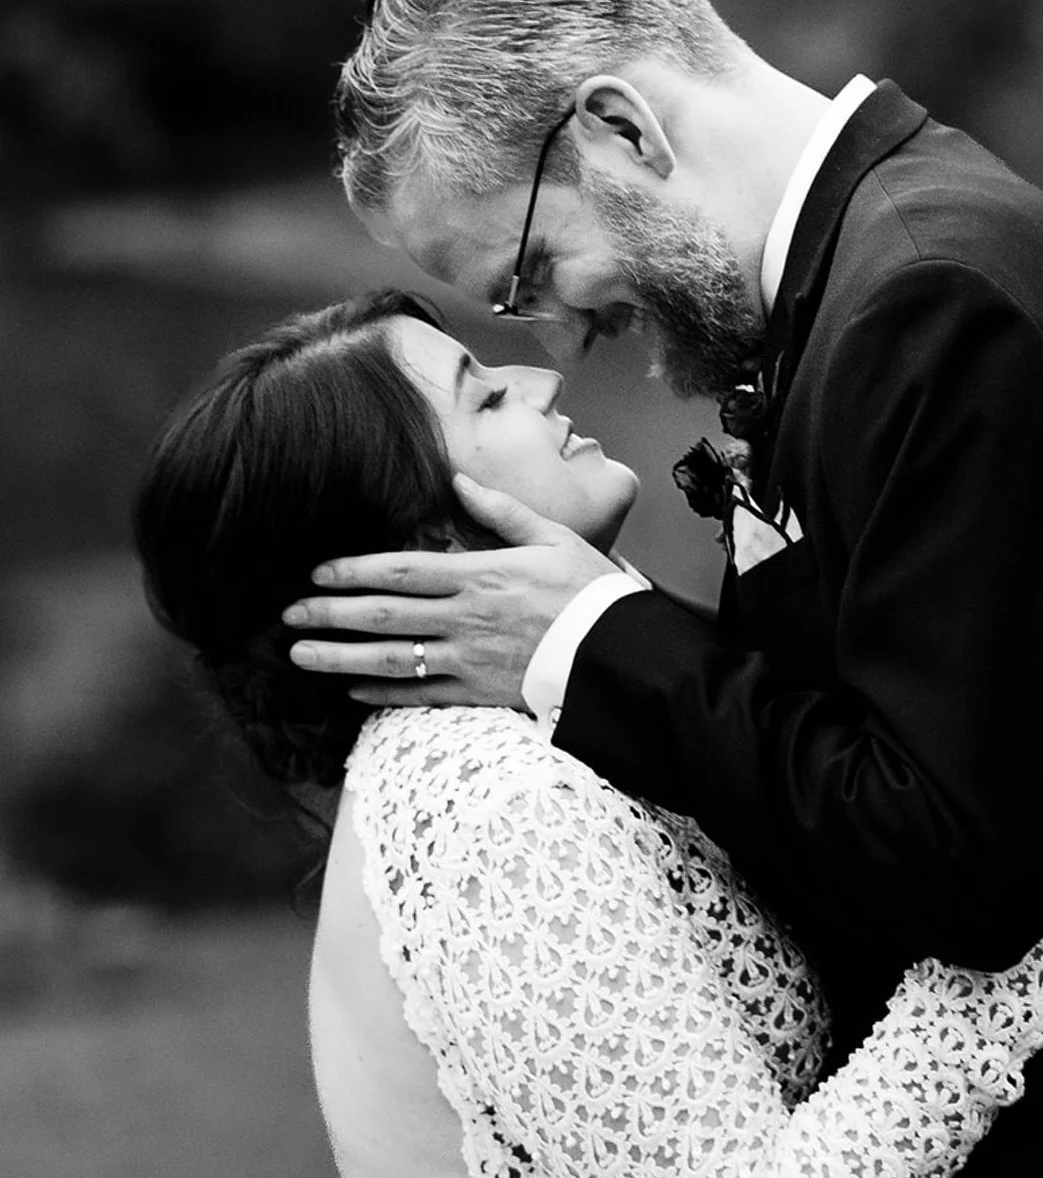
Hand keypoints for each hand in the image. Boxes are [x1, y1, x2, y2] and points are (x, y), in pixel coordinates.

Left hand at [282, 475, 619, 707]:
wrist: (618, 653)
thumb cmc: (589, 590)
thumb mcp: (551, 537)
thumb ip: (500, 511)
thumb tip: (459, 482)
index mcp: (479, 575)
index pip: (401, 570)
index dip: (354, 570)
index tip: (318, 571)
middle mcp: (464, 618)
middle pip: (383, 615)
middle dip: (330, 614)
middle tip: (288, 614)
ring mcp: (467, 659)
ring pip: (390, 659)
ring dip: (340, 657)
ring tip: (300, 655)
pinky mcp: (478, 692)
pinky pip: (421, 695)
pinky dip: (384, 695)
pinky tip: (355, 692)